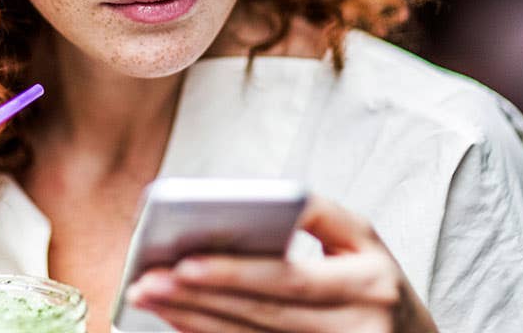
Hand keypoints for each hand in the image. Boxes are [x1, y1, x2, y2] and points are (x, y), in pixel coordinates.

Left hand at [124, 196, 437, 332]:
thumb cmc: (375, 281)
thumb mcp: (363, 240)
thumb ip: (317, 215)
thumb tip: (256, 201)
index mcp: (369, 278)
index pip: (292, 277)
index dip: (236, 271)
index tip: (184, 260)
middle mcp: (358, 324)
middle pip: (264, 312)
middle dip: (199, 296)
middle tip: (147, 280)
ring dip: (194, 320)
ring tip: (149, 297)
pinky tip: (180, 321)